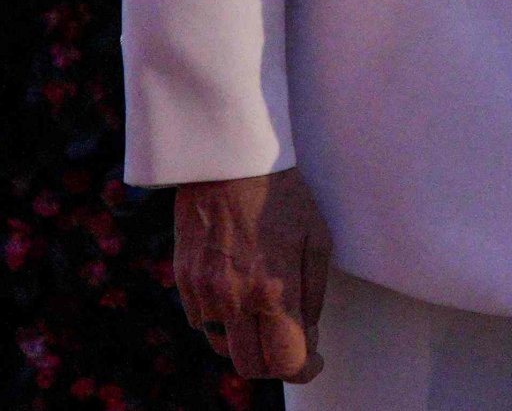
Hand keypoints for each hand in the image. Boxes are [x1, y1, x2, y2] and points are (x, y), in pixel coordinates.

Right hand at [174, 165, 331, 382]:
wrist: (229, 157)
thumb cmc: (280, 191)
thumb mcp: (315, 235)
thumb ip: (314, 291)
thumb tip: (308, 329)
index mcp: (275, 287)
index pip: (287, 361)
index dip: (305, 368)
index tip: (313, 360)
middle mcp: (236, 297)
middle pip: (251, 367)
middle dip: (274, 363)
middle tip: (289, 342)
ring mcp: (204, 291)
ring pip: (223, 346)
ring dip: (245, 339)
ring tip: (262, 309)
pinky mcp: (183, 279)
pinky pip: (201, 319)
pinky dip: (221, 317)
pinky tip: (236, 288)